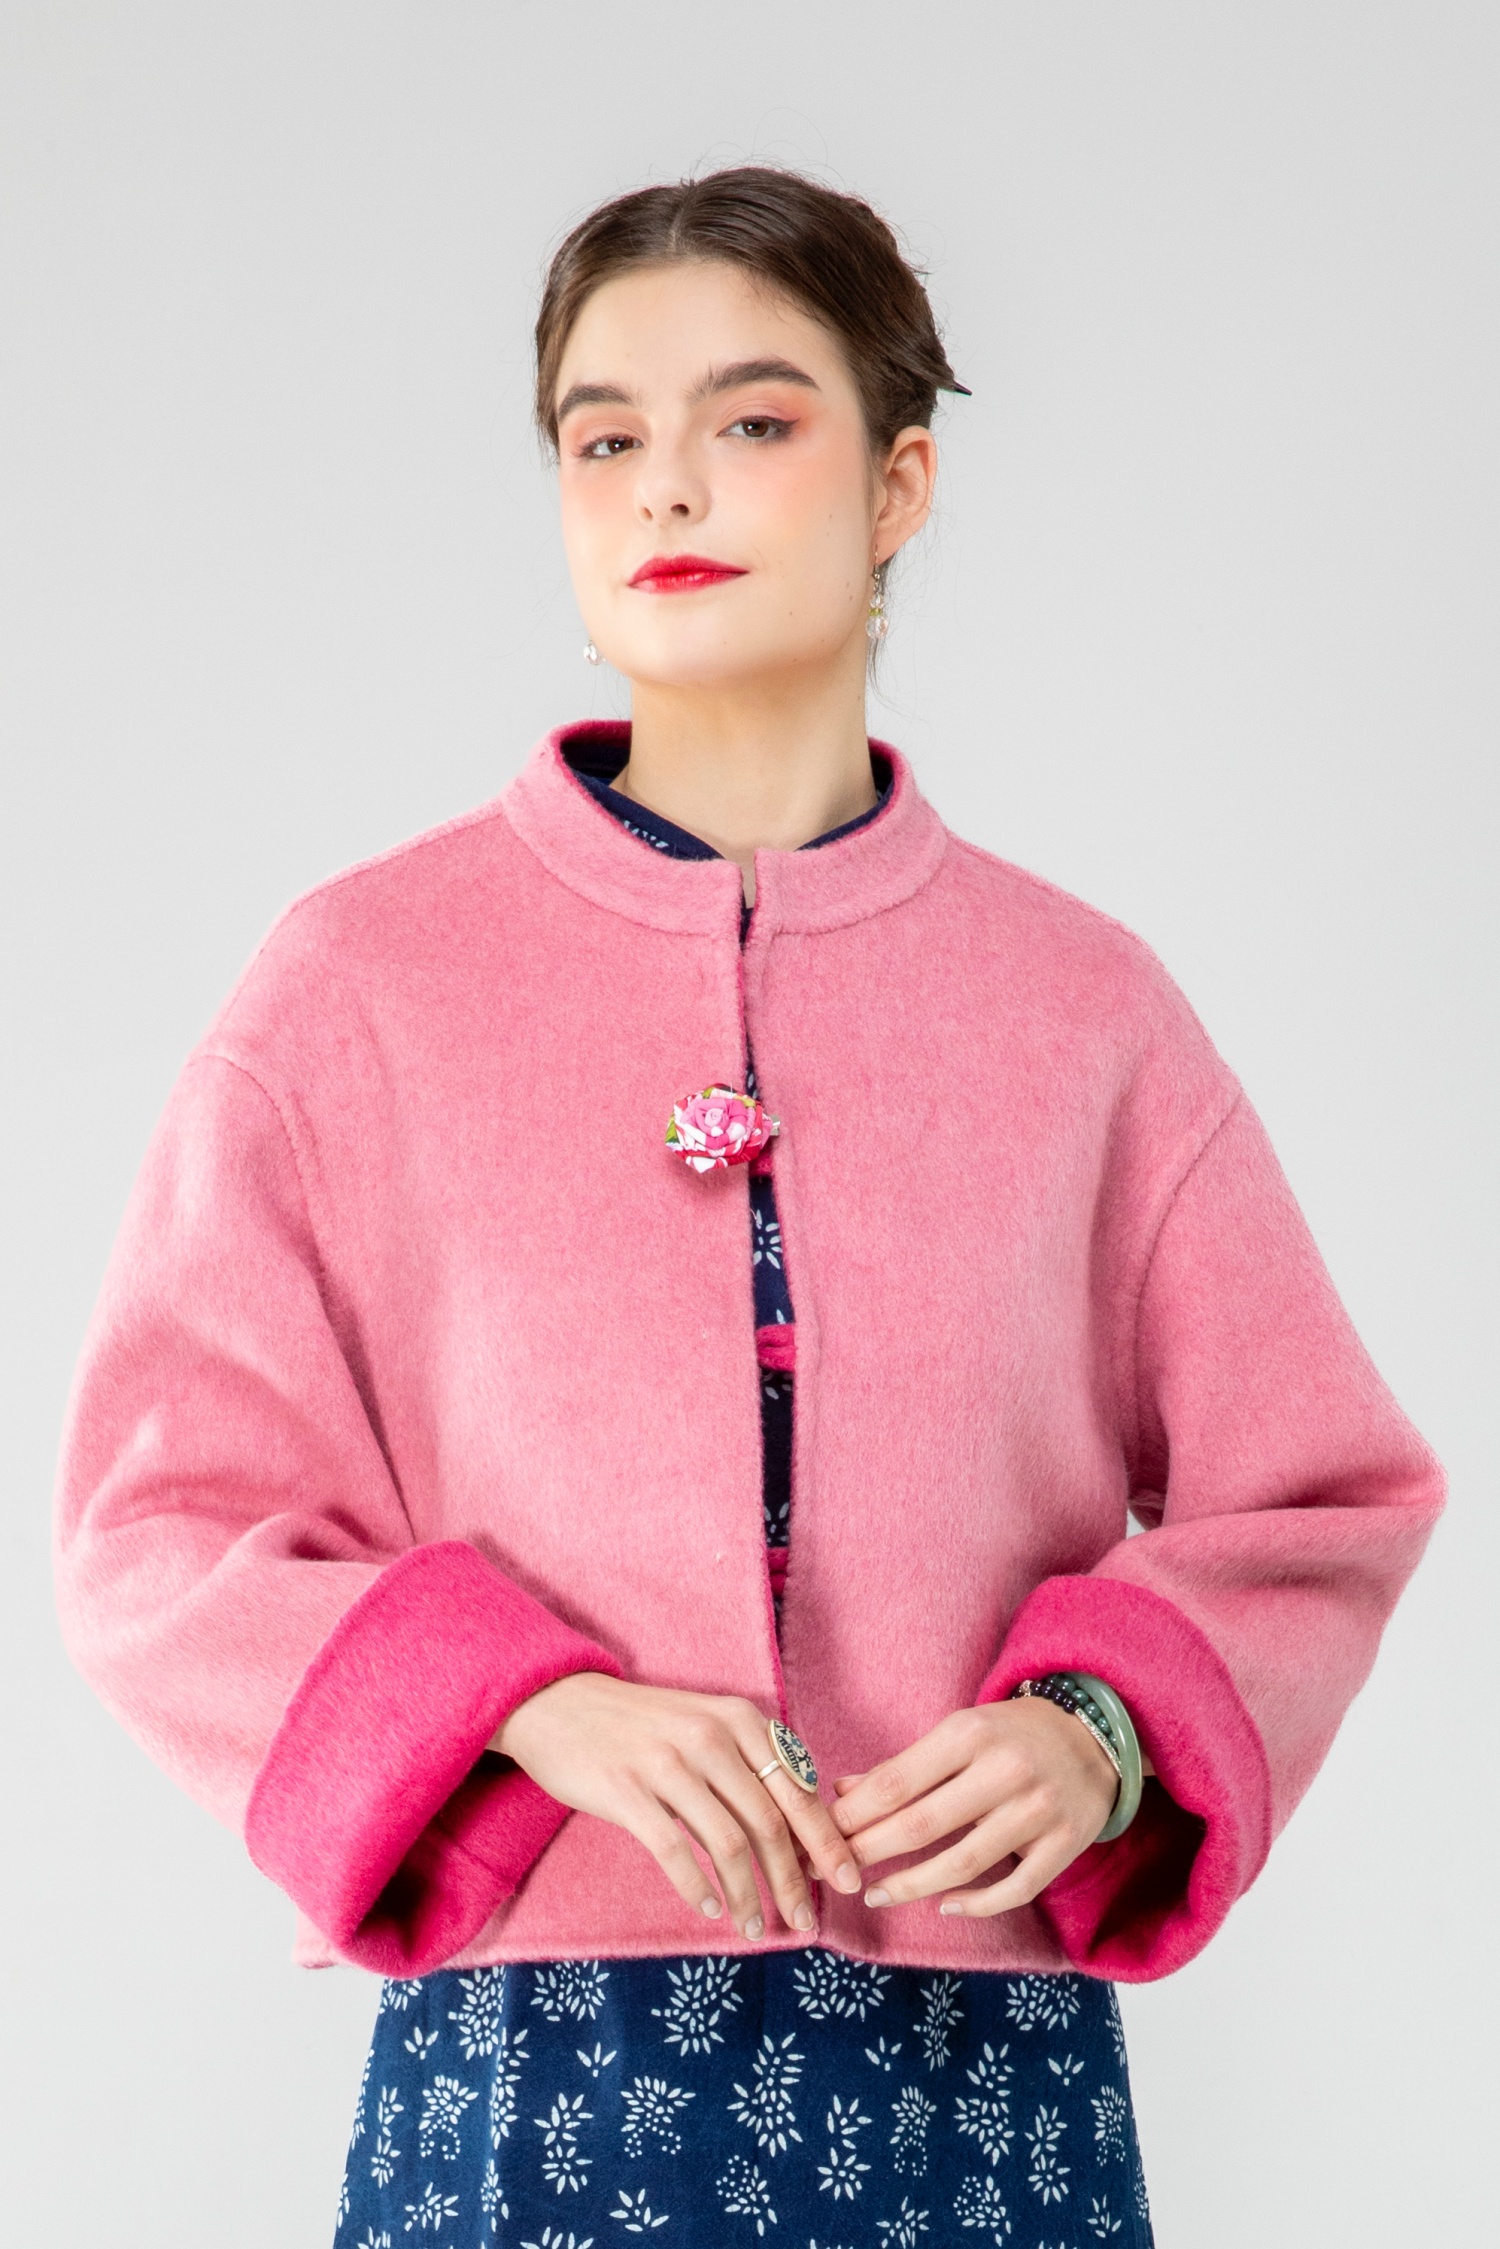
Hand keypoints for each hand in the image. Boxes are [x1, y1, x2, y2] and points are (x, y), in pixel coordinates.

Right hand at [494, 1672, 861, 1939]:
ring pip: (728, 1843)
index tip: (847, 1881)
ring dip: (748, 1895)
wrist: (561, 1705)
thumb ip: (751, 1766)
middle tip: (804, 1921)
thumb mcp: (706, 1726)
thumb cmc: (643, 1726)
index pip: (797, 1790)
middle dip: (794, 1880)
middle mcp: (709, 1736)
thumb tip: (802, 1832)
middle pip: (769, 1823)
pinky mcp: (626, 1790)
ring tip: (754, 1927)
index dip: (826, 1841)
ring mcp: (667, 1763)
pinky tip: (710, 1907)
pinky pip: (674, 1850)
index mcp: (738, 1719)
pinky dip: (698, 1887)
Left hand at [830, 1697, 1118, 1917]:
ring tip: (875, 1895)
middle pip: (923, 1824)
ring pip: (963, 1863)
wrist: (1095, 1736)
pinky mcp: (1066, 1845)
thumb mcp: (959, 1731)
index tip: (821, 1835)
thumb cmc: (1012, 1735)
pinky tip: (944, 1905)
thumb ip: (903, 1765)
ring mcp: (1039, 1811)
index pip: (898, 1781)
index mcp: (971, 1734)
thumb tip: (842, 1793)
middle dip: (870, 1851)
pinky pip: (1014, 1889)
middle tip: (834, 1871)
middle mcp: (1006, 1771)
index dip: (854, 1814)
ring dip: (911, 1885)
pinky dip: (976, 1904)